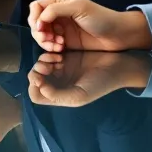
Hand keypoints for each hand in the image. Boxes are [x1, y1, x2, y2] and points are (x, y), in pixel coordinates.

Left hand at [26, 51, 149, 106]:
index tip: (42, 79)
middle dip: (36, 72)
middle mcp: (57, 84)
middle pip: (35, 79)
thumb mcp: (79, 95)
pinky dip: (49, 54)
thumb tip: (39, 87)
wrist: (116, 66)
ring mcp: (60, 70)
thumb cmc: (100, 83)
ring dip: (42, 62)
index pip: (36, 95)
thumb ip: (58, 95)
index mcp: (60, 96)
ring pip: (39, 67)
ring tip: (57, 59)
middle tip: (48, 66)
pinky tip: (59, 54)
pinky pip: (47, 56)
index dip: (34, 87)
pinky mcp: (64, 58)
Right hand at [27, 0, 151, 52]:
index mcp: (60, 2)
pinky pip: (50, 44)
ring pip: (42, 34)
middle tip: (48, 39)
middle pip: (37, 22)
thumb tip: (40, 19)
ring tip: (57, 45)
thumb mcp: (79, 7)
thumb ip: (56, 9)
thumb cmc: (102, 17)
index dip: (35, 17)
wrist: (118, 35)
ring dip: (45, 41)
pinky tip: (61, 48)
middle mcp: (59, 14)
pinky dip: (51, 47)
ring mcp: (61, 29)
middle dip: (39, 31)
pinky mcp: (66, 42)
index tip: (41, 27)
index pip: (37, 7)